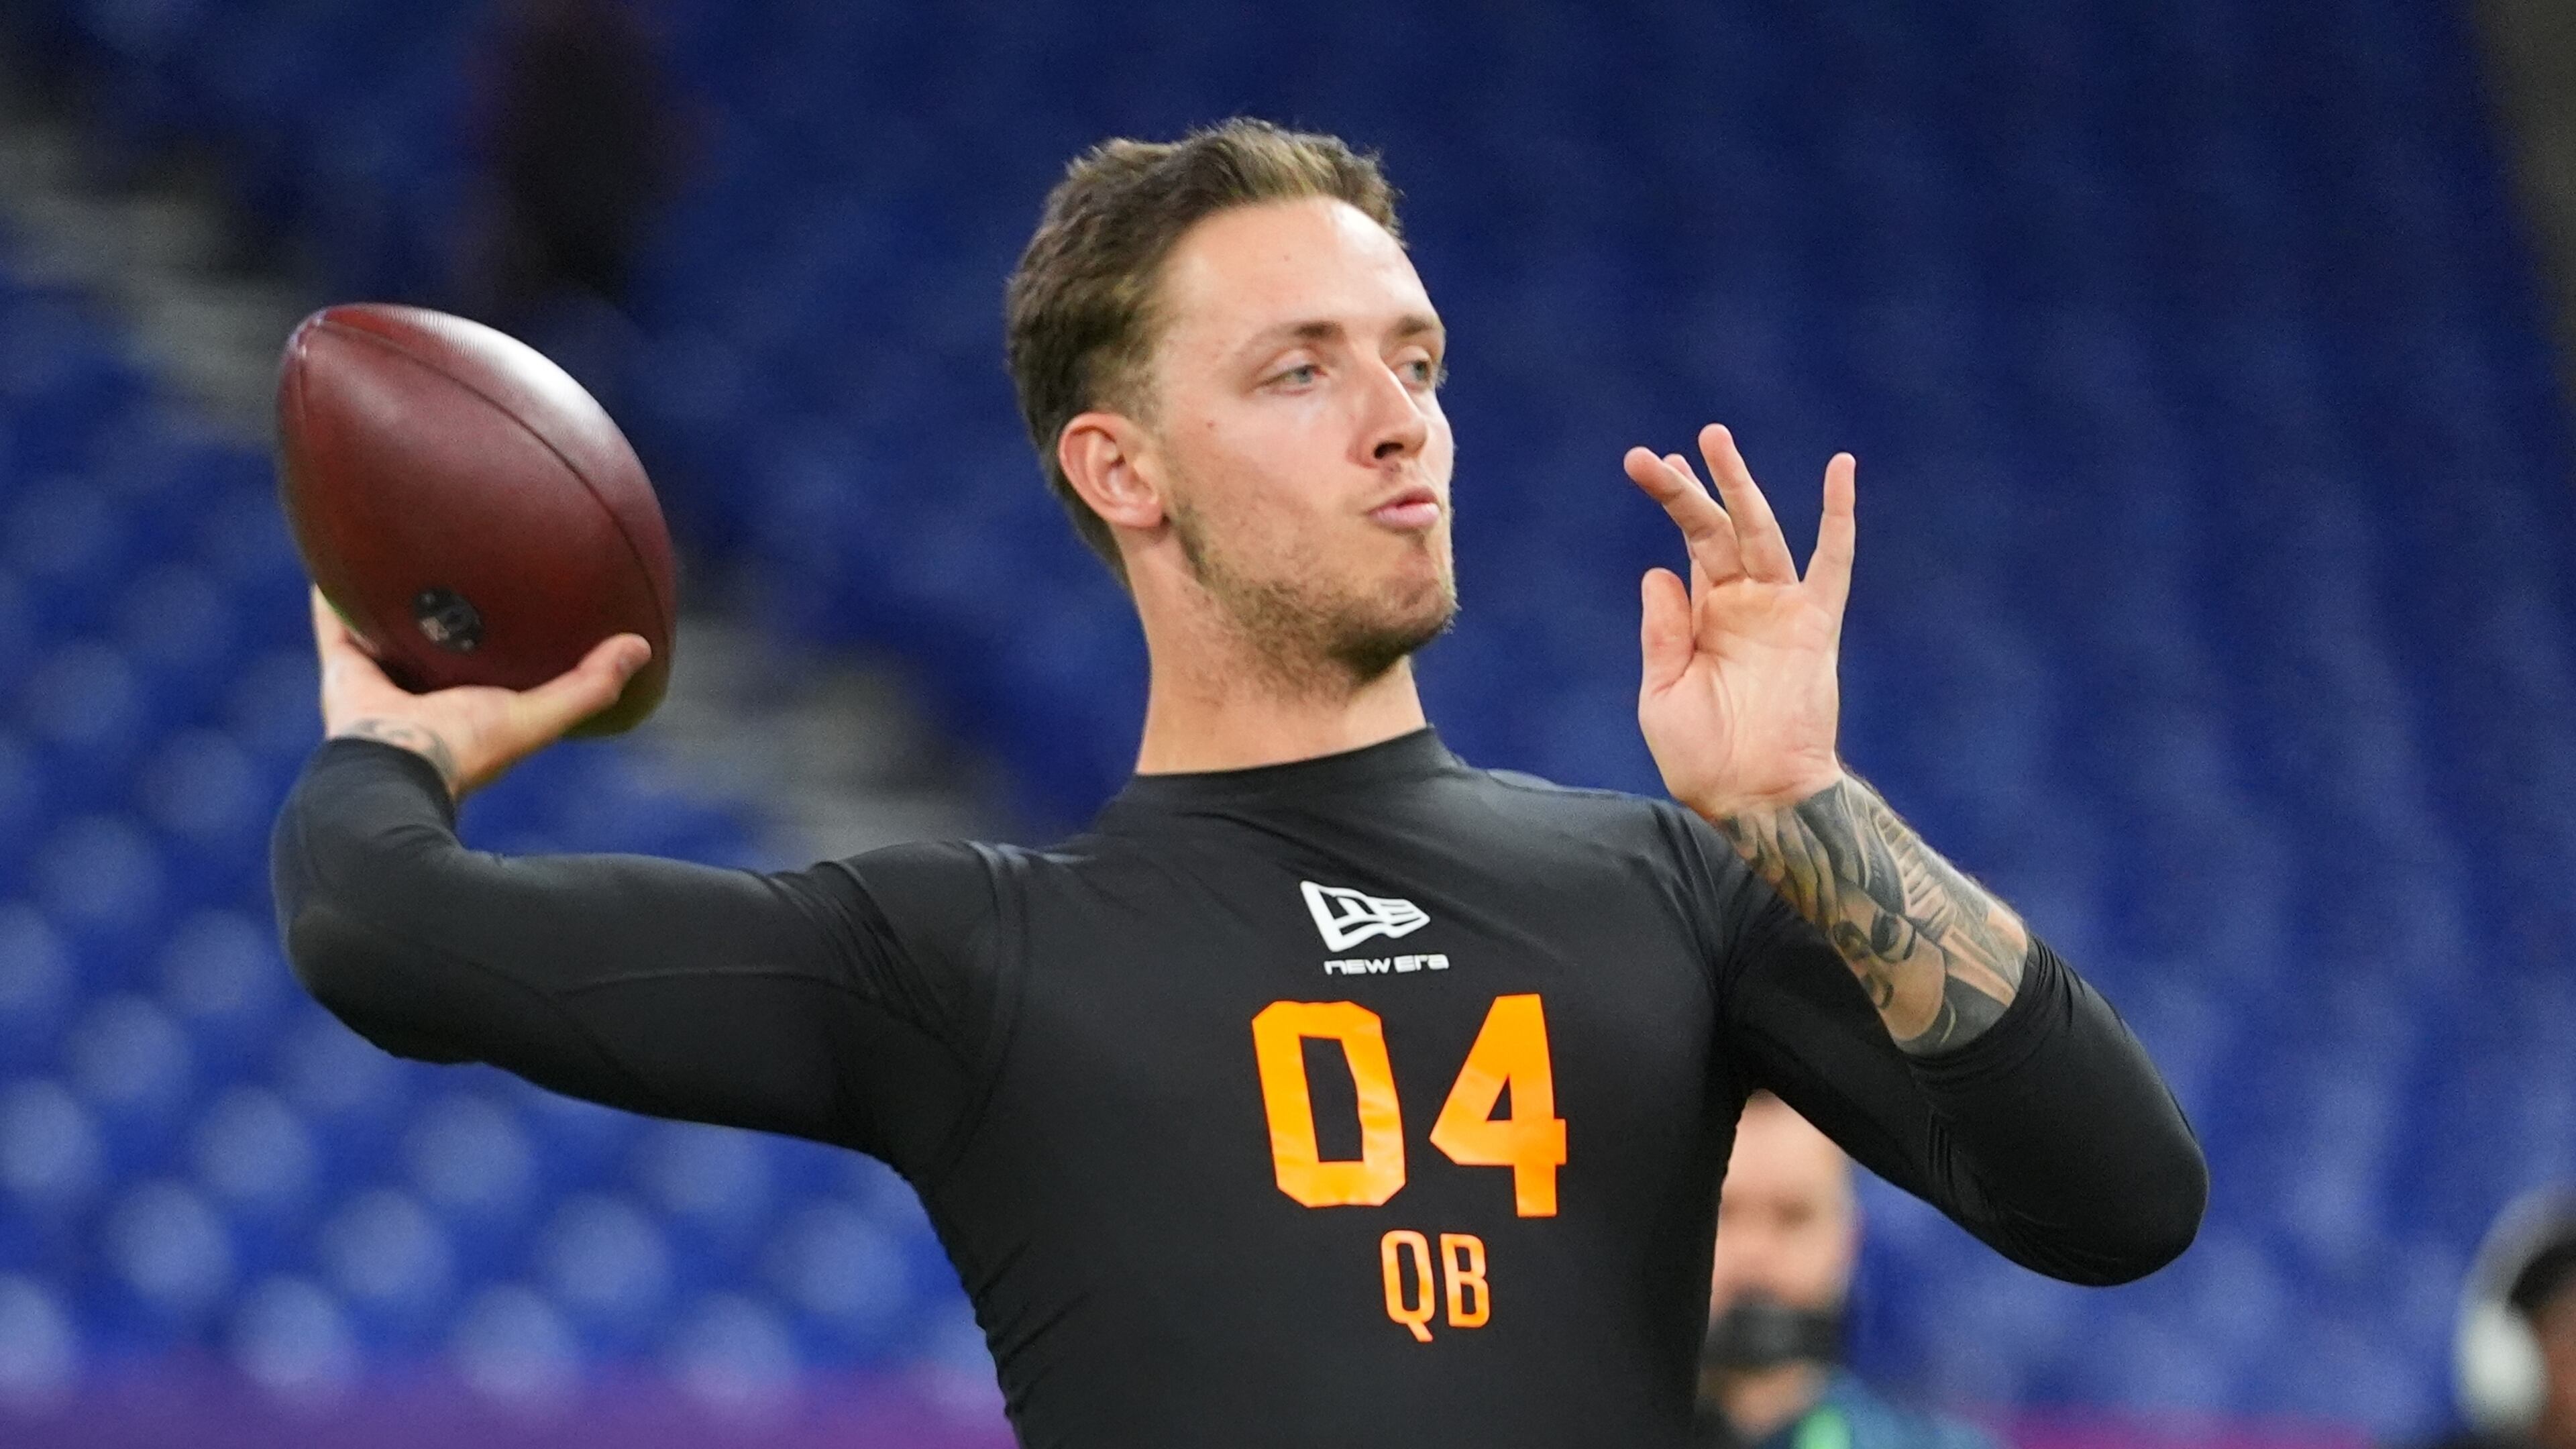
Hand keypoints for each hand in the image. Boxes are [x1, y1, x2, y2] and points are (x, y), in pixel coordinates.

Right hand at [311, 587, 650, 798]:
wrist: (391, 772)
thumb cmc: (467, 749)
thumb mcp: (538, 715)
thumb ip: (588, 686)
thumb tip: (641, 646)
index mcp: (469, 709)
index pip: (492, 670)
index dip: (507, 642)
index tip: (523, 604)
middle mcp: (424, 697)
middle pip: (437, 647)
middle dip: (447, 615)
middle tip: (462, 565)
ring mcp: (382, 686)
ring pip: (386, 634)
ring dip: (393, 600)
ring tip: (402, 552)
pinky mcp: (343, 673)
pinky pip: (335, 625)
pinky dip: (333, 596)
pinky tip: (340, 556)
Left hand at [1625, 425, 1854, 819]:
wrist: (1753, 798)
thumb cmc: (1703, 758)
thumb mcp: (1662, 693)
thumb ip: (1661, 632)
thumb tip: (1658, 570)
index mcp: (1703, 617)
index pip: (1688, 544)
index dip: (1670, 501)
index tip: (1643, 462)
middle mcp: (1742, 604)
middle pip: (1716, 528)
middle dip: (1690, 487)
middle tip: (1660, 449)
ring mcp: (1779, 610)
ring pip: (1760, 531)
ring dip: (1739, 485)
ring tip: (1713, 438)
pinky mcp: (1815, 624)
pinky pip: (1833, 562)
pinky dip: (1838, 516)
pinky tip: (1840, 468)